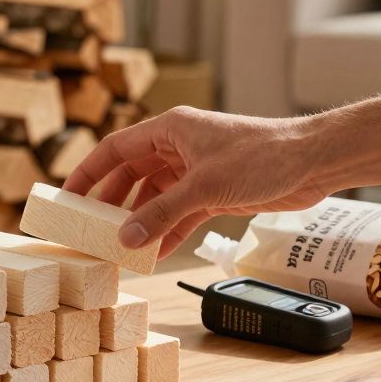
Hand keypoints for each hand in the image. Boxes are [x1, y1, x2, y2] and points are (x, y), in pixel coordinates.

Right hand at [62, 107, 329, 259]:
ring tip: (119, 246)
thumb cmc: (262, 155)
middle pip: (131, 174)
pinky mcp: (213, 192)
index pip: (115, 148)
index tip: (68, 195)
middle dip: (110, 201)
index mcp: (169, 129)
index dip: (88, 172)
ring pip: (154, 196)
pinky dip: (166, 231)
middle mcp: (178, 147)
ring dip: (140, 220)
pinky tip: (154, 252)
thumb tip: (126, 239)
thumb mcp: (204, 187)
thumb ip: (162, 214)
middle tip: (90, 228)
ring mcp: (195, 170)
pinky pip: (179, 213)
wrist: (312, 162)